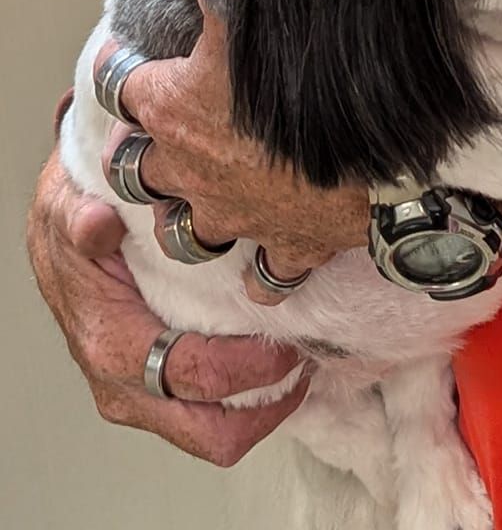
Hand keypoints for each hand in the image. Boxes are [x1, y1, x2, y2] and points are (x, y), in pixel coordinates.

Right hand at [27, 148, 308, 464]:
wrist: (56, 237)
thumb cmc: (73, 222)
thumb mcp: (71, 207)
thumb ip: (83, 219)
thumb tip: (96, 225)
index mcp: (111, 345)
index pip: (196, 375)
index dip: (252, 364)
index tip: (289, 340)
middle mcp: (124, 386)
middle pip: (213, 435)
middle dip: (268, 405)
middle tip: (305, 359)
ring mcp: (138, 396)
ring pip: (214, 435)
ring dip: (261, 405)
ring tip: (296, 358)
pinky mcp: (152, 393)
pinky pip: (208, 416)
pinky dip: (246, 399)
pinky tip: (269, 356)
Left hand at [96, 10, 368, 298]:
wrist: (385, 141)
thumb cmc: (310, 67)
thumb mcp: (248, 4)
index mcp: (173, 107)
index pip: (118, 83)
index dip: (121, 66)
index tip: (128, 56)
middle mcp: (190, 169)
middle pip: (134, 169)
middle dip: (143, 151)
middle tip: (165, 131)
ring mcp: (235, 215)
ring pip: (183, 233)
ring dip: (188, 215)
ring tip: (204, 195)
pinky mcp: (285, 244)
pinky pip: (266, 274)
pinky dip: (266, 268)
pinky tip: (271, 254)